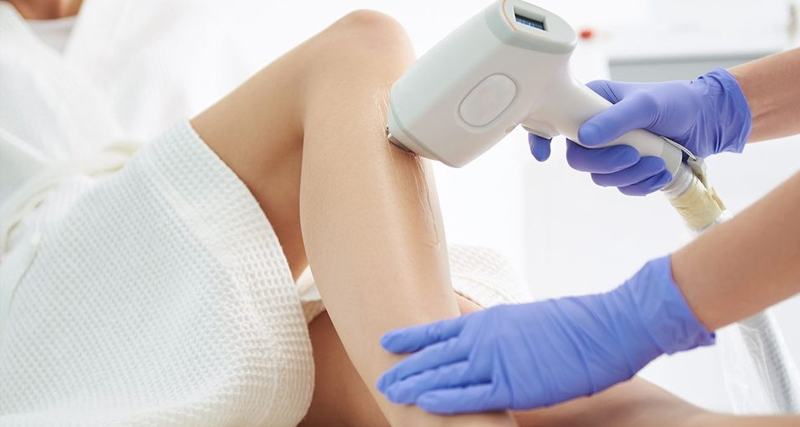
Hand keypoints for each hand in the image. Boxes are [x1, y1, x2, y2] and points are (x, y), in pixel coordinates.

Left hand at [377, 256, 714, 413]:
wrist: (604, 327)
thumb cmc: (572, 323)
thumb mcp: (524, 319)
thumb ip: (498, 333)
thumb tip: (482, 341)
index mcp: (488, 321)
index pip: (439, 330)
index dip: (410, 337)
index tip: (386, 342)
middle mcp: (484, 339)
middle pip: (434, 355)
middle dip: (405, 368)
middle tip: (380, 378)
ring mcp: (496, 362)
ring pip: (444, 375)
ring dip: (414, 383)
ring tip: (388, 390)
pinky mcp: (513, 387)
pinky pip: (471, 396)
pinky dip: (445, 399)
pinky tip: (423, 403)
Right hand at [529, 68, 751, 195]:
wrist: (709, 121)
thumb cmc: (677, 103)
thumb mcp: (647, 104)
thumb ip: (616, 119)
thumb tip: (585, 138)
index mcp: (593, 105)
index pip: (555, 120)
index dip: (541, 138)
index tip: (544, 154)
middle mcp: (597, 128)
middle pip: (579, 158)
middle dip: (606, 163)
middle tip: (632, 156)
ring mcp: (612, 151)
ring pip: (601, 177)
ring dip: (629, 176)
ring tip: (657, 163)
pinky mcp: (628, 170)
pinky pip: (622, 187)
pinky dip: (641, 185)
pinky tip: (661, 173)